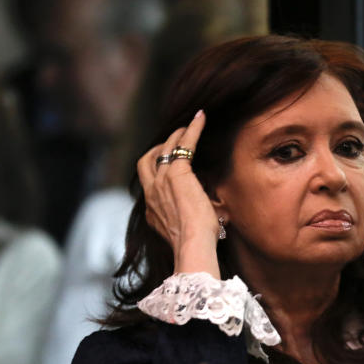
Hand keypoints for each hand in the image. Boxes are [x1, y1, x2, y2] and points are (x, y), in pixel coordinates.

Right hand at [136, 110, 220, 276]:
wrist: (193, 244)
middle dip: (157, 149)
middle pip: (146, 162)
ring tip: (186, 128)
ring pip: (163, 149)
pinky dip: (192, 130)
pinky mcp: (177, 172)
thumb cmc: (198, 243)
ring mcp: (161, 181)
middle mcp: (151, 193)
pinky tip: (201, 119)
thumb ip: (193, 220)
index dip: (157, 172)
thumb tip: (217, 216)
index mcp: (152, 210)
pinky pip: (183, 144)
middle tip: (172, 141)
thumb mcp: (189, 230)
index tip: (168, 166)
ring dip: (175, 137)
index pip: (149, 184)